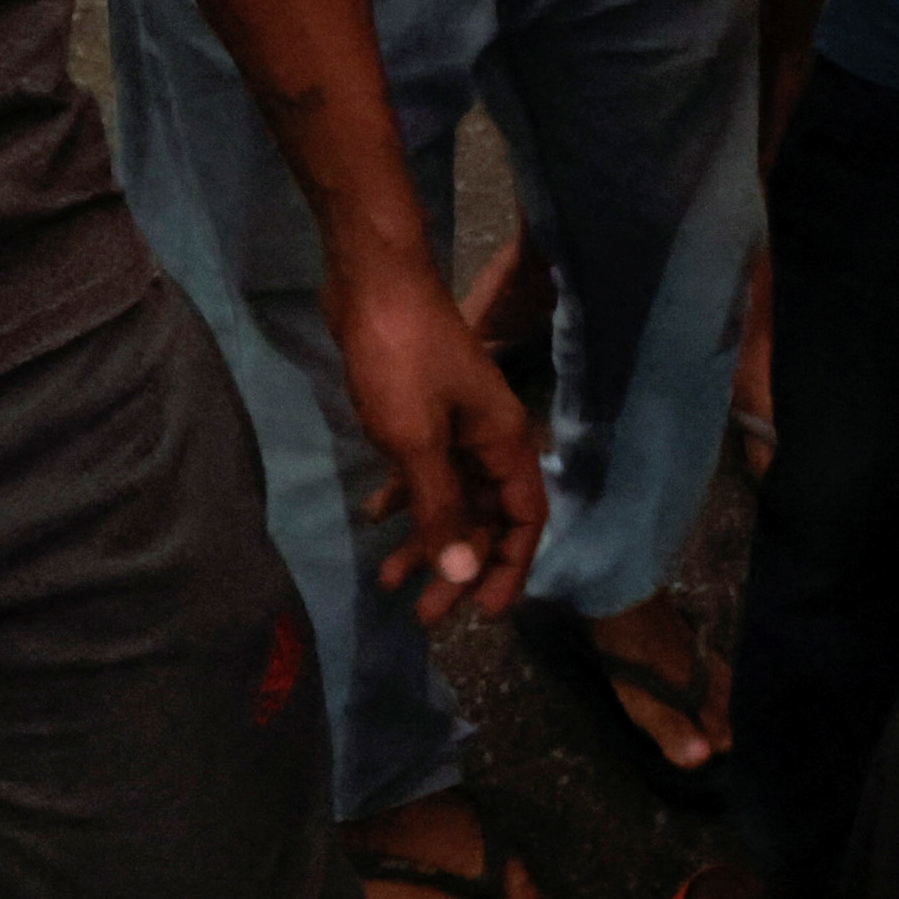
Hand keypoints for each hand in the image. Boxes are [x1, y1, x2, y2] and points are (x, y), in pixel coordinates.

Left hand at [329, 261, 546, 629]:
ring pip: (452, 498)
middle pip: (486, 517)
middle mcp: (489, 438)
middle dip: (459, 566)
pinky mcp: (423, 414)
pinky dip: (406, 499)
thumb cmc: (401, 359)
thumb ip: (442, 508)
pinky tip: (376, 519)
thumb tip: (466, 571)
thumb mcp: (417, 441)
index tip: (484, 614)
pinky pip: (425, 472)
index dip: (509, 568)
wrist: (373, 283)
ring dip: (426, 539)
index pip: (524, 519)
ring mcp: (456, 426)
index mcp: (504, 442)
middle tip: (425, 613)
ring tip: (390, 582)